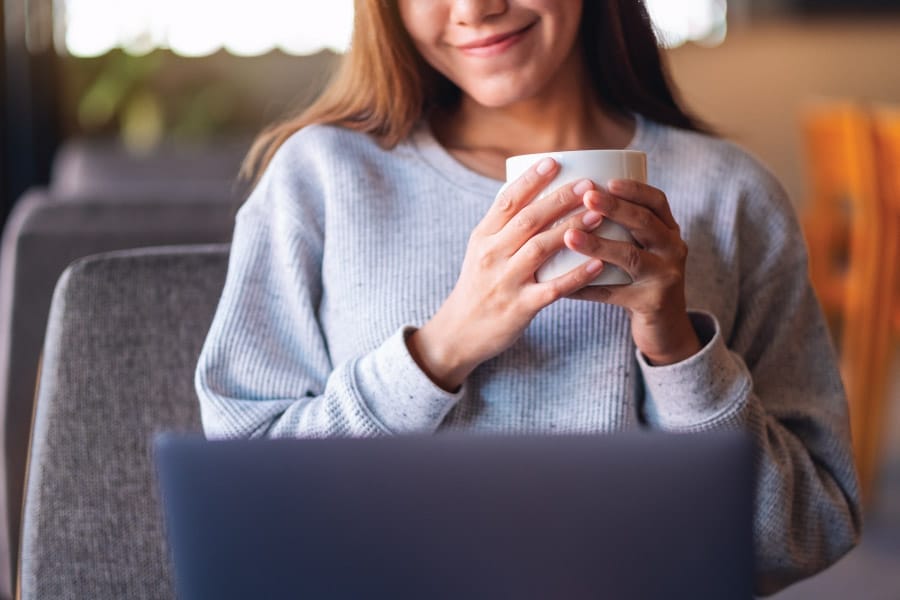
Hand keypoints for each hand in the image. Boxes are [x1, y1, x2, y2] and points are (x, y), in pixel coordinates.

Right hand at [408, 158, 603, 390]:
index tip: (554, 161)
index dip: (531, 180)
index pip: (506, 201)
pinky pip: (553, 288)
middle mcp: (492, 255)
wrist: (459, 332)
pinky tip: (598, 264)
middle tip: (588, 185)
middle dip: (559, 200)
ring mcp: (505, 282)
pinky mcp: (520, 307)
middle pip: (528, 220)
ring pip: (541, 249)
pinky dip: (577, 276)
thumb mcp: (481, 251)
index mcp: (483, 237)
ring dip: (571, 230)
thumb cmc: (479, 286)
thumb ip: (504, 225)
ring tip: (598, 215)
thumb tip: (532, 190)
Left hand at [563, 179, 700, 365]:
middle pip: (645, 223)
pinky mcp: (651, 304)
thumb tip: (569, 196)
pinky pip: (613, 294)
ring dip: (598, 245)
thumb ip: (620, 227)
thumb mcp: (641, 248)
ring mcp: (664, 278)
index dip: (634, 189)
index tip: (608, 180)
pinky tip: (562, 284)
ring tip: (569, 236)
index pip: (657, 202)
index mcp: (668, 231)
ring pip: (631, 257)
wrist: (665, 328)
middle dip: (615, 208)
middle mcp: (672, 250)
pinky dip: (586, 287)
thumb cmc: (640, 278)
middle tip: (586, 197)